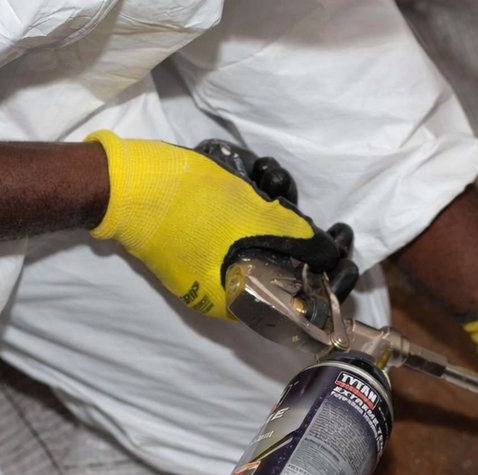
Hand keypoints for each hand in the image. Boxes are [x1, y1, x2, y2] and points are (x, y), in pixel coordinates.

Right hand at [86, 130, 344, 317]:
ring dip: (280, 203)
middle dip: (309, 240)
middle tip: (340, 229)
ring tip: (273, 179)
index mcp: (233, 297)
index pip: (293, 302)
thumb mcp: (252, 221)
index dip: (328, 286)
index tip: (351, 265)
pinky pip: (243, 213)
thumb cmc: (188, 208)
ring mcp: (215, 251)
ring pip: (266, 233)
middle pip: (285, 266)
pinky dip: (254, 192)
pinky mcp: (206, 224)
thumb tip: (332, 254)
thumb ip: (299, 240)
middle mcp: (227, 280)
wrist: (126, 182)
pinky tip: (255, 169)